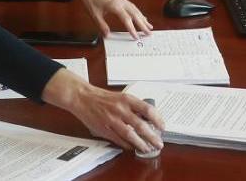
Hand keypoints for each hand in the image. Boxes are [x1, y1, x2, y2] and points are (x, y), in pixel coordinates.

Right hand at [43, 69, 164, 153]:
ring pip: (130, 135)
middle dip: (152, 136)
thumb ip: (133, 107)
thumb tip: (148, 119)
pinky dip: (127, 145)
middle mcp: (120, 109)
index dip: (157, 119)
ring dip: (141, 143)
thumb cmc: (103, 97)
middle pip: (140, 125)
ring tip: (148, 148)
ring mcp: (112, 120)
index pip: (147, 109)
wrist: (83, 97)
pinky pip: (118, 140)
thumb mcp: (121, 97)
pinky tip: (132, 147)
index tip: (162, 127)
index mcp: (126, 99)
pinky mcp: (104, 129)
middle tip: (159, 143)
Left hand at [64, 0, 151, 38]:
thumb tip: (107, 34)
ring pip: (135, 9)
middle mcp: (120, 1)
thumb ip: (102, 25)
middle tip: (149, 32)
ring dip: (142, 18)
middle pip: (135, 14)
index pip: (126, 19)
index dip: (132, 29)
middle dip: (143, 24)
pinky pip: (132, 6)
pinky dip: (138, 12)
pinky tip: (140, 16)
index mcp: (114, 5)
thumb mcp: (94, 14)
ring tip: (148, 25)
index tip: (136, 36)